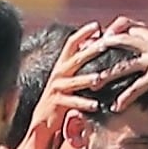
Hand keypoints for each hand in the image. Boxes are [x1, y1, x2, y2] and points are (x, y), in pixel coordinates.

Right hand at [5, 21, 108, 148]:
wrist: (42, 123)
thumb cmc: (61, 99)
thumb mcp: (69, 80)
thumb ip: (79, 65)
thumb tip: (96, 45)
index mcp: (61, 66)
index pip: (71, 44)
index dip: (83, 33)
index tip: (97, 25)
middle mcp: (58, 74)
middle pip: (75, 59)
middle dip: (91, 50)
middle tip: (105, 44)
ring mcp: (56, 89)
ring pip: (74, 82)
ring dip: (88, 79)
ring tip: (100, 79)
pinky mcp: (57, 105)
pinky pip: (72, 103)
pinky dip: (84, 104)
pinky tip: (96, 106)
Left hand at [98, 24, 147, 113]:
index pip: (133, 29)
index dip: (116, 32)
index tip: (101, 38)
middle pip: (123, 41)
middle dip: (103, 46)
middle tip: (87, 54)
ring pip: (124, 66)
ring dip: (106, 75)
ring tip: (93, 84)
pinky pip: (135, 87)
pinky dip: (124, 98)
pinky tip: (116, 107)